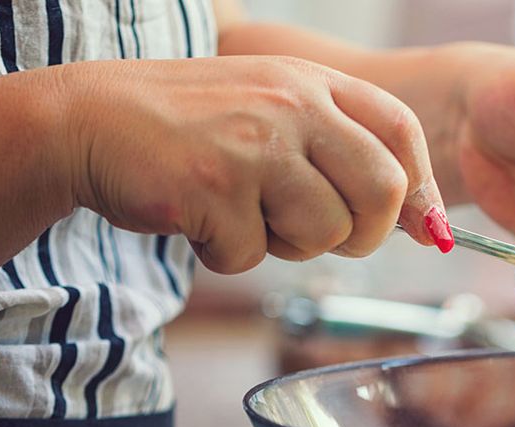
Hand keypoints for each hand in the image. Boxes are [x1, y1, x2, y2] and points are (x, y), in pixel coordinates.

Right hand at [63, 55, 452, 272]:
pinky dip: (228, 254)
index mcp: (312, 82)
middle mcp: (291, 105)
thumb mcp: (276, 114)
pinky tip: (199, 219)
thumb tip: (427, 223)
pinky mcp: (212, 188)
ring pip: (325, 234)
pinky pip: (253, 256)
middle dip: (363, 234)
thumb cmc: (194, 129)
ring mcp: (253, 145)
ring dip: (287, 245)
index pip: (401, 131)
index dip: (421, 188)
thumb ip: (346, 152)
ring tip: (244, 214)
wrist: (87, 121)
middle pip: (382, 193)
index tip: (422, 228)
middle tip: (322, 235)